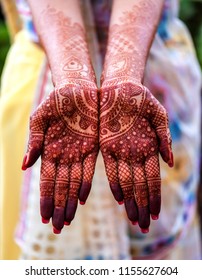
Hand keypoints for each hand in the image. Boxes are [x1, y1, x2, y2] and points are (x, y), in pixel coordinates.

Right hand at [22, 83, 98, 232]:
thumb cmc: (56, 101)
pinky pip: (88, 169)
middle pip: (60, 187)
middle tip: (57, 227)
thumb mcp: (40, 118)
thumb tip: (24, 165)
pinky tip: (80, 198)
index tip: (44, 217)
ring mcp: (78, 153)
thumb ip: (34, 141)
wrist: (77, 89)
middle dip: (58, 206)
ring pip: (74, 182)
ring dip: (70, 201)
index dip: (45, 199)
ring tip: (68, 219)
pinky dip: (84, 184)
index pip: (46, 181)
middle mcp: (64, 156)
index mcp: (49, 151)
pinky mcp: (93, 146)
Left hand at [99, 81, 172, 232]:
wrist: (120, 88)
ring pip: (127, 181)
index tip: (155, 215)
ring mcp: (121, 151)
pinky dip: (116, 183)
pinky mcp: (106, 145)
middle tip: (142, 226)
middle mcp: (135, 154)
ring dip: (130, 201)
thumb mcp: (158, 115)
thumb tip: (170, 161)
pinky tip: (120, 197)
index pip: (153, 180)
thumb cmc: (141, 100)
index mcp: (149, 149)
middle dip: (141, 206)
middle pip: (140, 186)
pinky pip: (111, 168)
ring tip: (132, 218)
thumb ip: (164, 138)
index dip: (154, 198)